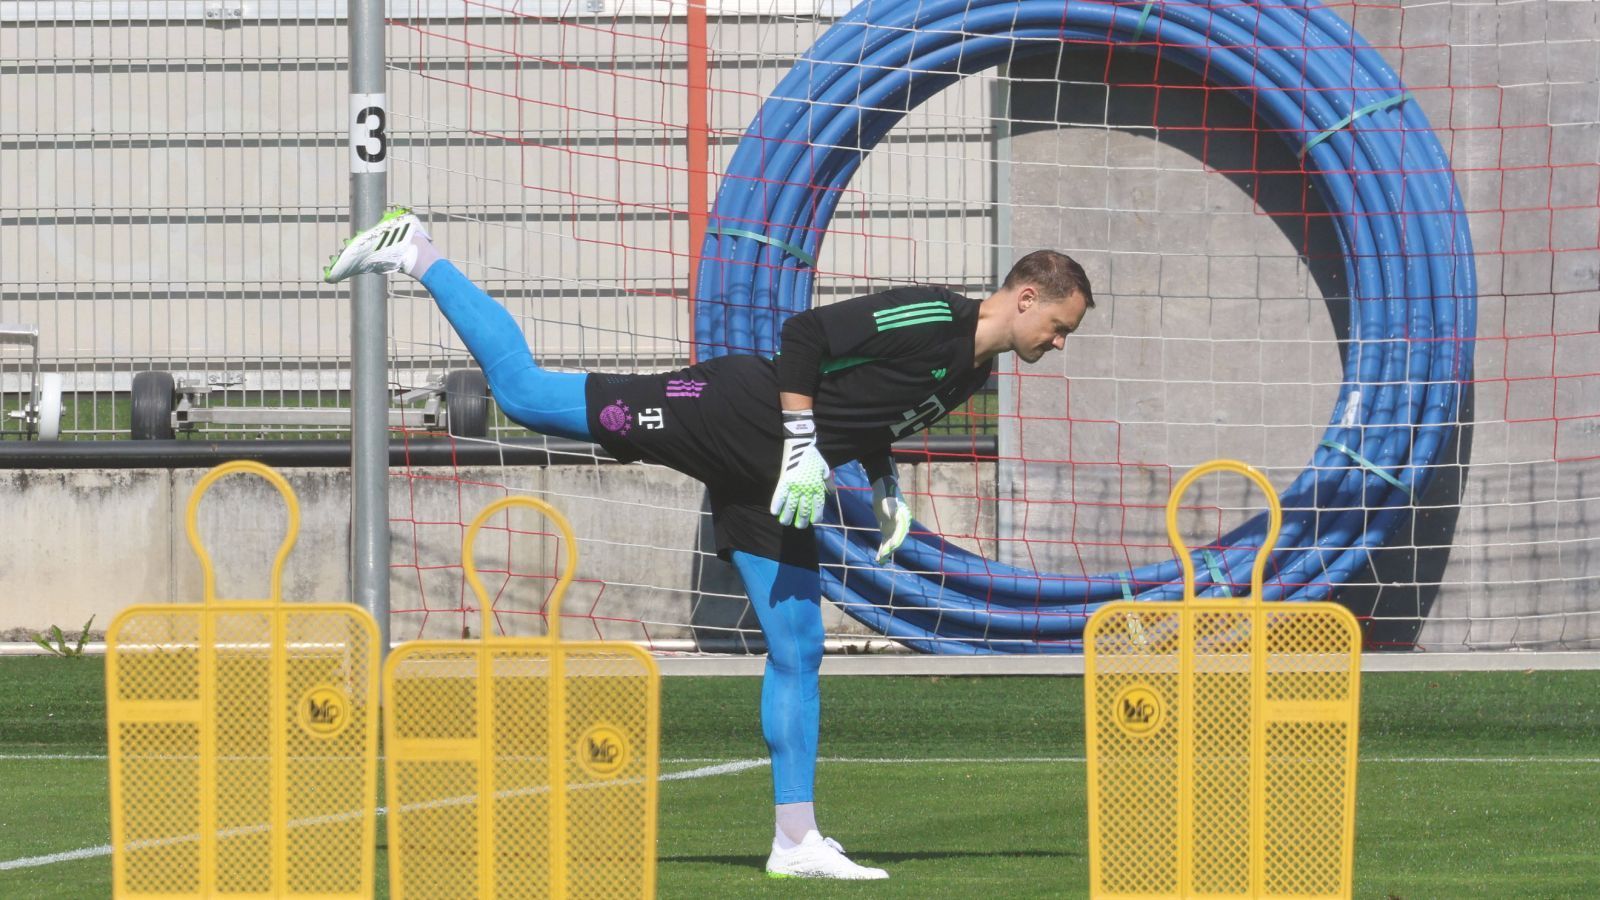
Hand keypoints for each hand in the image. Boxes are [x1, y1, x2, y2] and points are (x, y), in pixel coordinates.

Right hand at [770, 410, 830, 527]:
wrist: (800, 444)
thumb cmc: (813, 457)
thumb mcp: (824, 469)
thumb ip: (828, 482)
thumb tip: (831, 493)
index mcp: (817, 486)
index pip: (818, 505)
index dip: (816, 515)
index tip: (814, 521)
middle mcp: (807, 488)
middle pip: (804, 509)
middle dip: (802, 520)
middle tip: (800, 526)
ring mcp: (795, 485)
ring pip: (791, 506)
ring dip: (788, 516)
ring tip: (786, 523)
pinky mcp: (785, 481)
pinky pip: (779, 495)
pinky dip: (777, 504)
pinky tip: (774, 512)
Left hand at [871, 475, 911, 562]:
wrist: (884, 490)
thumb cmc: (887, 494)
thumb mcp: (888, 500)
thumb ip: (891, 509)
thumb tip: (892, 516)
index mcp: (903, 519)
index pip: (901, 532)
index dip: (897, 540)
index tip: (892, 546)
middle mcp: (901, 525)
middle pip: (896, 539)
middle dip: (890, 548)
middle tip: (883, 556)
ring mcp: (894, 528)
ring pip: (891, 543)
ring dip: (886, 552)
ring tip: (880, 561)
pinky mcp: (887, 530)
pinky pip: (885, 541)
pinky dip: (882, 549)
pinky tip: (878, 558)